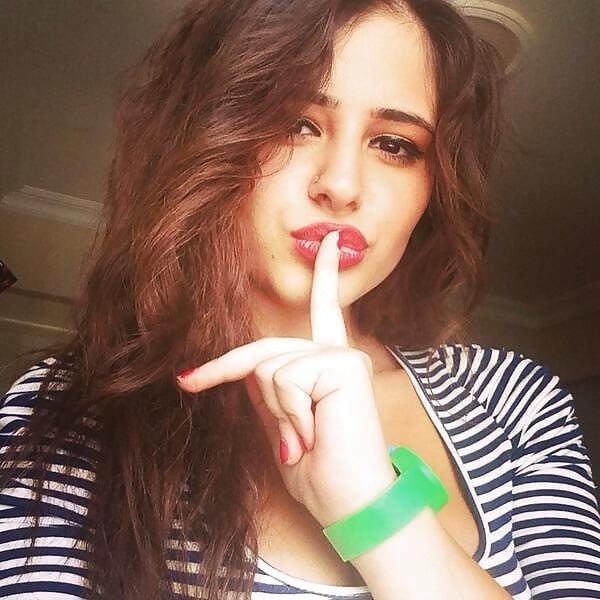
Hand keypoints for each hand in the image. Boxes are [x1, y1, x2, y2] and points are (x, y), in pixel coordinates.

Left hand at [176, 231, 395, 526]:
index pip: (324, 311)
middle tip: (275, 433)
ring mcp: (342, 356)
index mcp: (329, 365)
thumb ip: (269, 391)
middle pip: (263, 352)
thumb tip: (249, 367)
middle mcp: (338, 353)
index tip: (328, 241)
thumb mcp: (283, 428)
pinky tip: (314, 433)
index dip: (325, 276)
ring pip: (268, 367)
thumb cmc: (321, 474)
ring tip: (306, 440)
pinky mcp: (344, 364)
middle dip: (245, 387)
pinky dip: (289, 415)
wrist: (352, 505)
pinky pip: (286, 378)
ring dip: (277, 414)